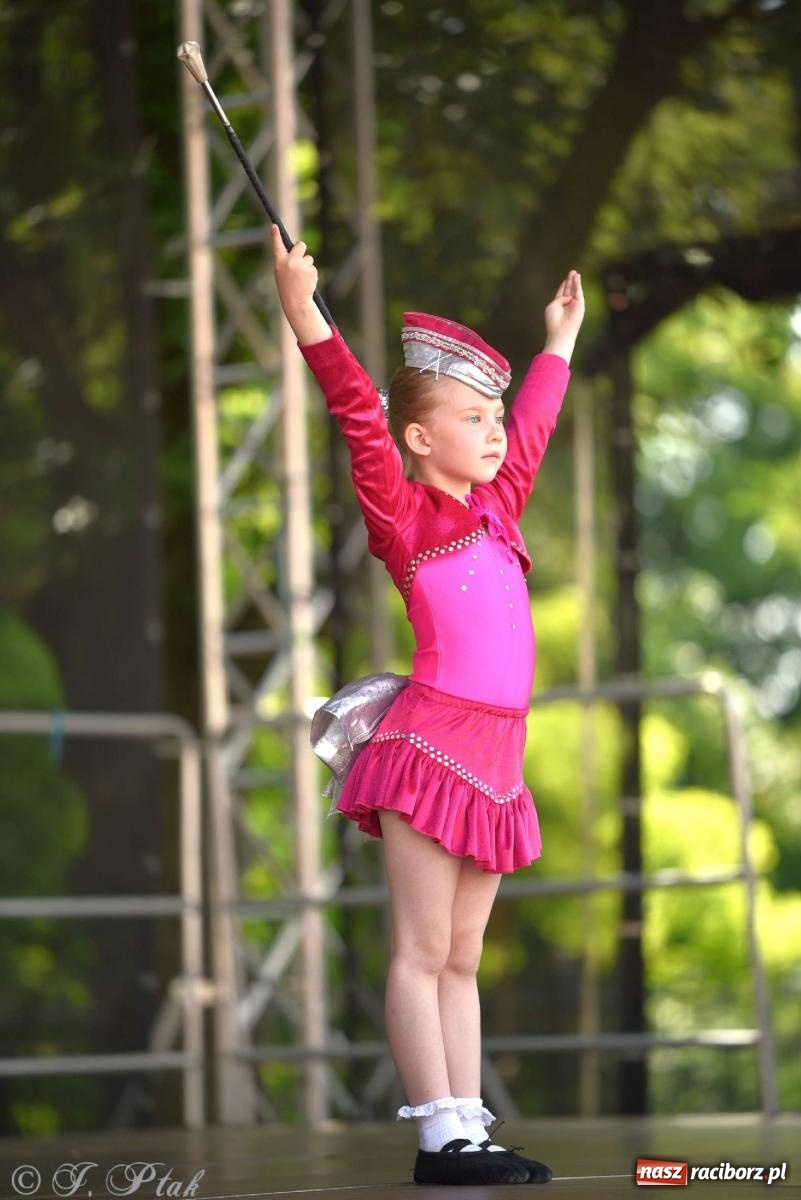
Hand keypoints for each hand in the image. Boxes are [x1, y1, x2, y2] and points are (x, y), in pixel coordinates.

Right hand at [270, 224, 330, 344]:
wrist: (296, 302)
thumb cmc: (288, 287)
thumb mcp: (282, 273)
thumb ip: (287, 260)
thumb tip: (298, 247)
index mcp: (279, 262)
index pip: (276, 245)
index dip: (275, 235)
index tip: (274, 226)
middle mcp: (289, 261)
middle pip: (301, 245)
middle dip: (302, 250)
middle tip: (300, 261)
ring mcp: (300, 266)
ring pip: (309, 258)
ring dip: (307, 266)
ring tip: (302, 278)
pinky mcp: (310, 271)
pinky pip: (313, 268)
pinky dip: (311, 274)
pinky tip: (306, 282)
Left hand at [543, 269, 584, 363]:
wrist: (561, 331)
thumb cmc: (554, 321)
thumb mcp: (552, 305)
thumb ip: (560, 298)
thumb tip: (569, 297)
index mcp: (559, 306)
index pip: (562, 294)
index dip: (563, 286)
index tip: (565, 280)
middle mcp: (567, 305)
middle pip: (569, 290)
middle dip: (570, 281)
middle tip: (572, 271)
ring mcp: (574, 305)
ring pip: (575, 290)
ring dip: (575, 281)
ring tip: (575, 272)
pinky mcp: (580, 305)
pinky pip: (578, 292)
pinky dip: (578, 284)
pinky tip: (577, 277)